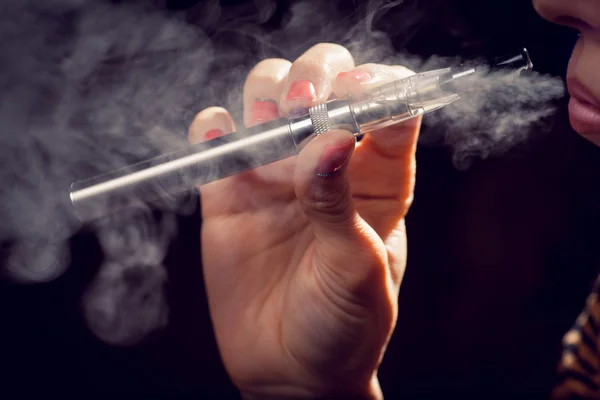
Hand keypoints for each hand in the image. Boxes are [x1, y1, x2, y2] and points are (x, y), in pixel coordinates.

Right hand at [189, 43, 420, 398]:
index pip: (387, 106)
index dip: (376, 84)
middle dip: (314, 77)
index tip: (358, 90)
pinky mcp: (230, 192)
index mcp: (376, 179)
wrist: (290, 371)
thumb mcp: (355, 271)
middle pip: (323, 83)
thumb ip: (338, 206)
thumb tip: (330, 140)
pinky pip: (215, 138)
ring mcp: (276, 174)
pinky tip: (220, 140)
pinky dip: (211, 128)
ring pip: (267, 95)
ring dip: (265, 92)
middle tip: (305, 107)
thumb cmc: (343, 327)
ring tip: (268, 125)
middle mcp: (326, 164)